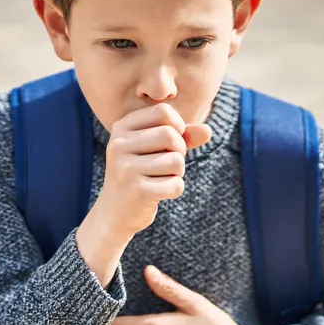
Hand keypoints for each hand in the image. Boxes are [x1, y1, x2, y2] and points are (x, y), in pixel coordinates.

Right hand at [76, 105, 210, 285]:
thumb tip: (208, 131)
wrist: (114, 213)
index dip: (177, 126)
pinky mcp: (137, 191)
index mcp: (121, 127)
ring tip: (161, 178)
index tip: (170, 142)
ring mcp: (126, 169)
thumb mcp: (156, 149)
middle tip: (169, 164)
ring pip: (176, 161)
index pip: (163, 112)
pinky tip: (159, 193)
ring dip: (177, 172)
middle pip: (171, 135)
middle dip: (179, 151)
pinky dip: (175, 189)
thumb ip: (182, 136)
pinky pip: (176, 184)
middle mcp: (119, 145)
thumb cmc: (140, 173)